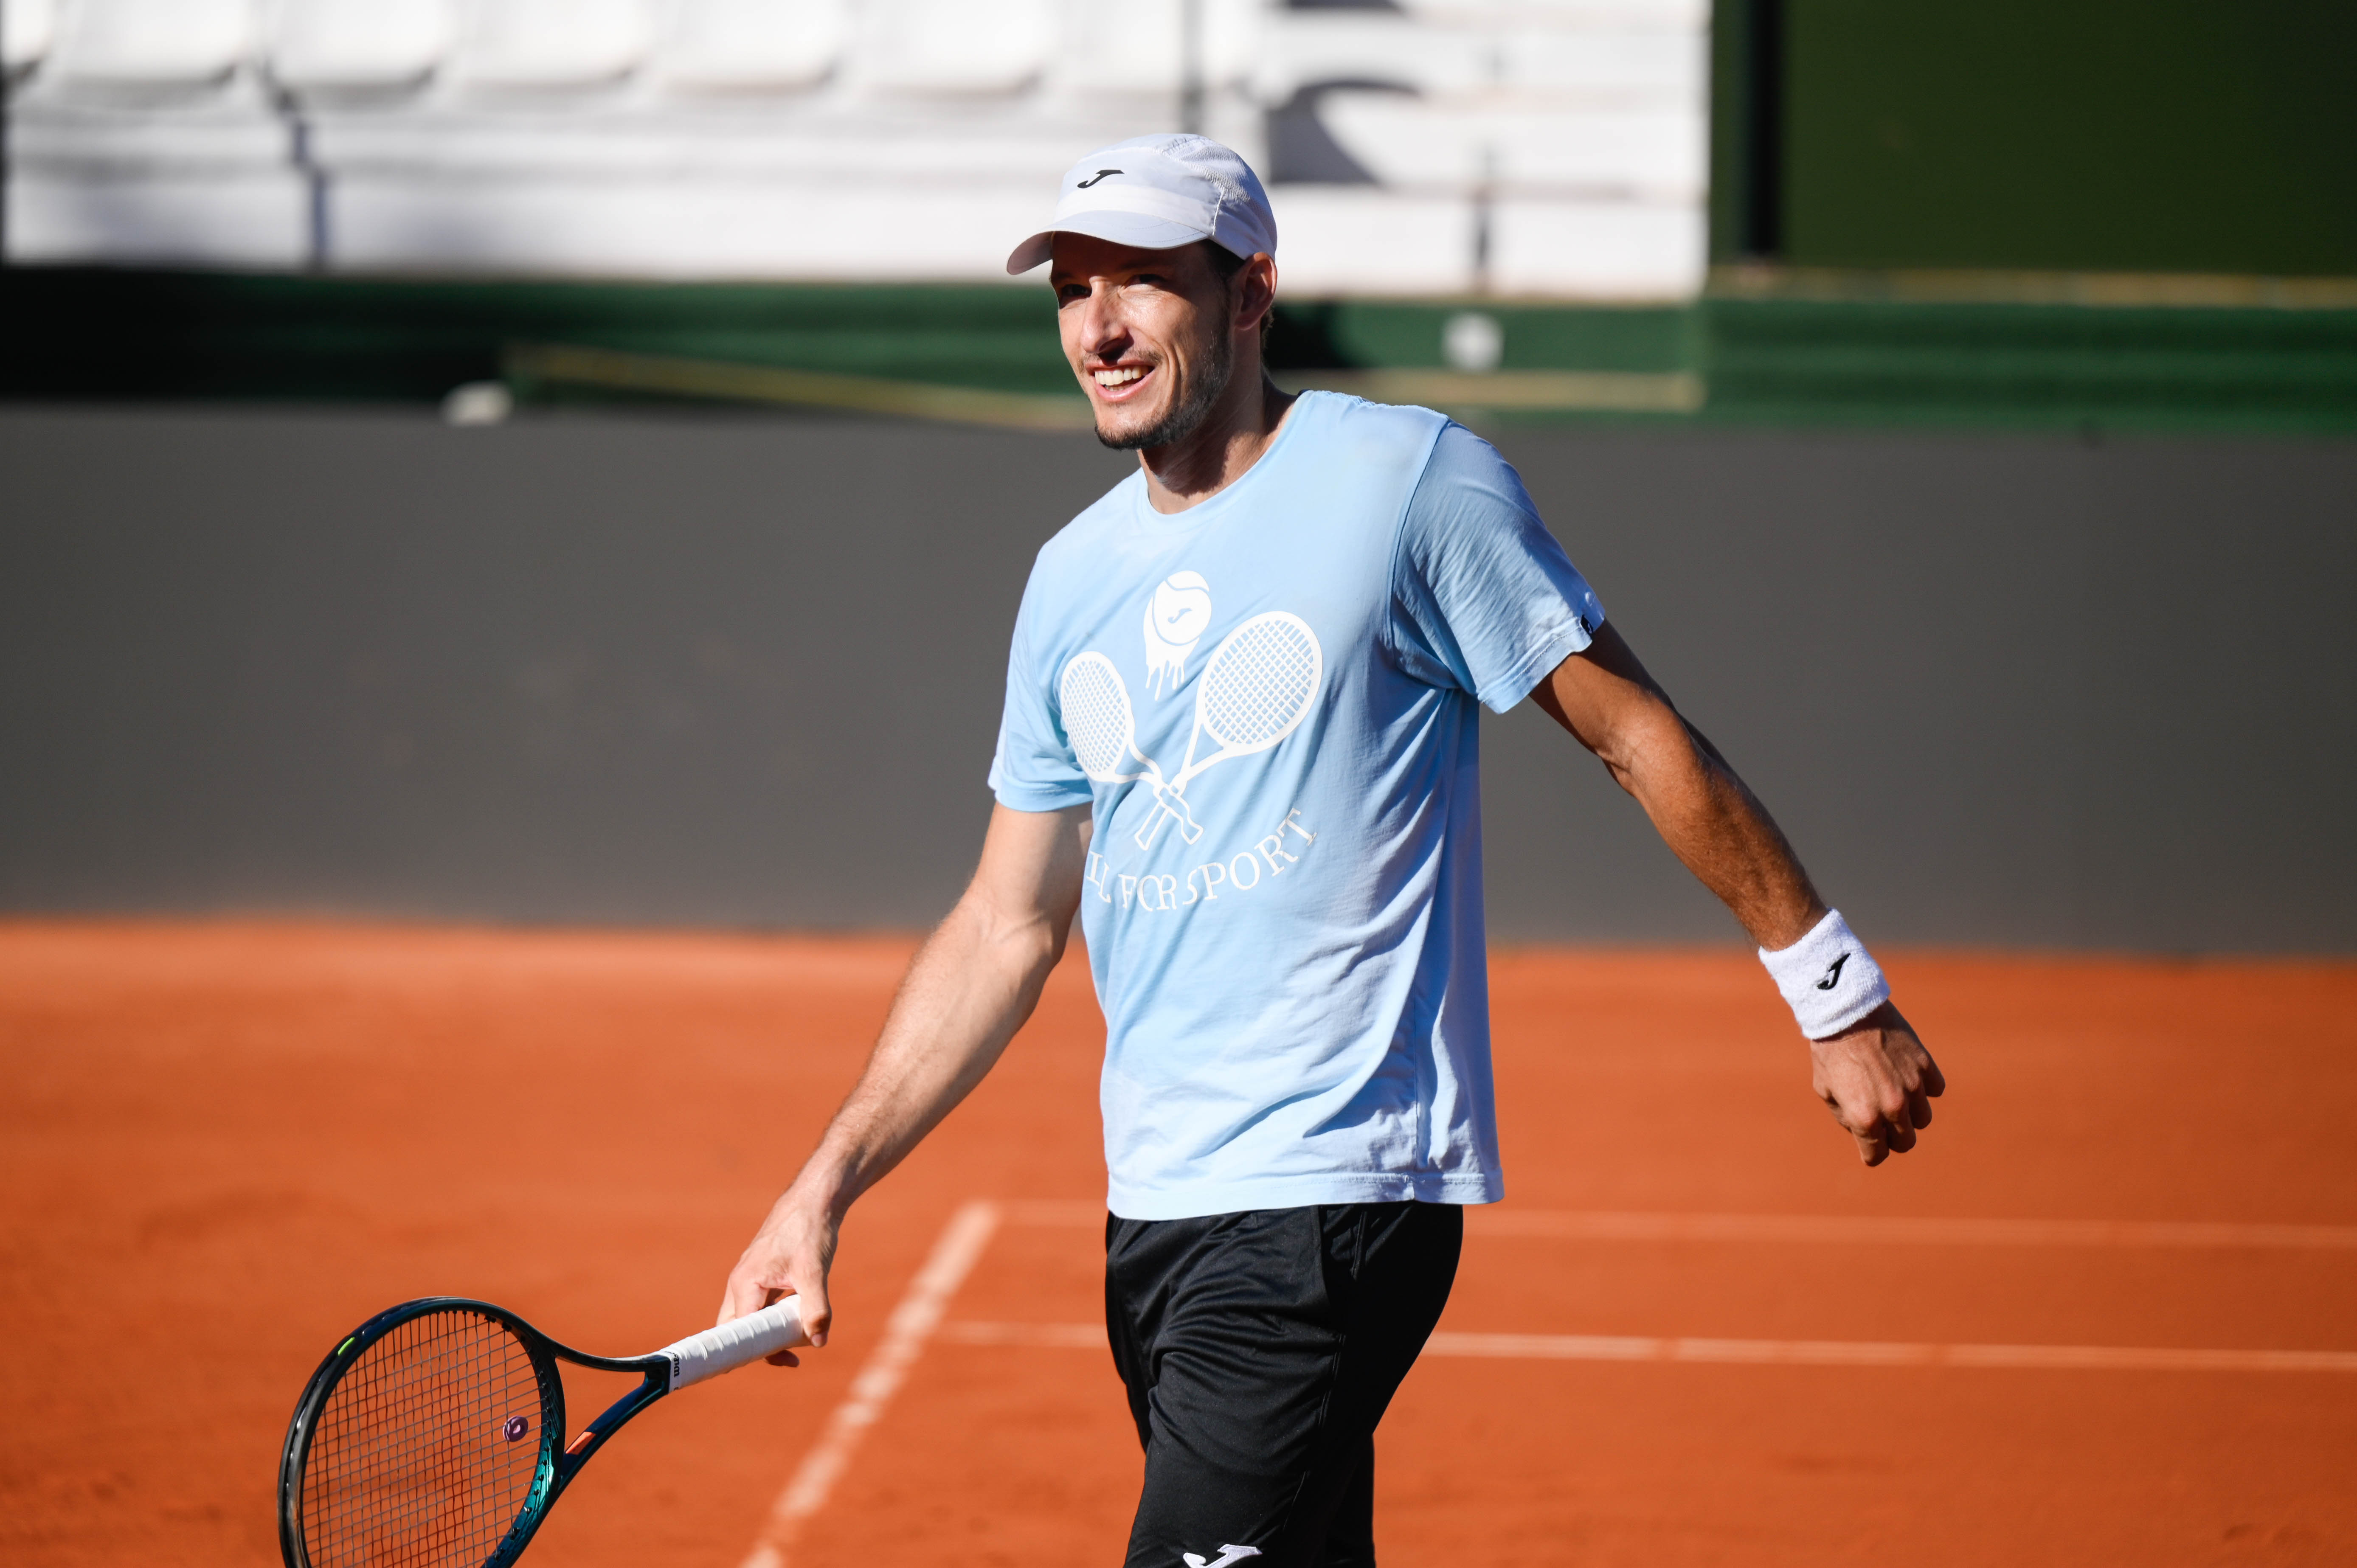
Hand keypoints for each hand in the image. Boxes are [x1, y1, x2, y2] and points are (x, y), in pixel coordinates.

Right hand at [719, 1185, 839, 1365]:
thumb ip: (816, 1309)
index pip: (740, 1332)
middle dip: (759, 1349)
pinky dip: (776, 1320)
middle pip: (737, 1330)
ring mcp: (750, 1280)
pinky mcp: (764, 1277)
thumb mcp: (815, 1272)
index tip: (780, 1363)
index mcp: (745, 1284)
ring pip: (750, 1319)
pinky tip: (799, 1324)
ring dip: (770, 1335)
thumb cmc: (809, 1231)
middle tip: (791, 1360)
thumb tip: (818, 1342)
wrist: (814, 1201)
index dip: (755, 1353)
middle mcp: (741, 1284)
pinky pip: (762, 1308)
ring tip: (798, 1347)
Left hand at [1808, 1002, 1943, 1165]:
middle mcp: (1892, 1107)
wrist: (1845, 1011)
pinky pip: (1935, 1090)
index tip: (1870, 1146)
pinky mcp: (1925, 1065)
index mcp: (1864, 1117)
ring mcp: (1913, 1086)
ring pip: (1923, 1119)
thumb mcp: (1826, 1090)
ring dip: (1910, 1114)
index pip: (1878, 1155)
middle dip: (1894, 1137)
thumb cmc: (1829, 1052)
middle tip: (1883, 1122)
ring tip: (1894, 1094)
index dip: (1872, 1152)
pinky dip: (1924, 1087)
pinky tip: (1907, 1075)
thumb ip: (1847, 1118)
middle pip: (1906, 1143)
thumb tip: (1864, 1133)